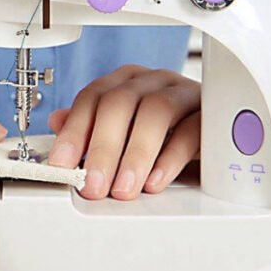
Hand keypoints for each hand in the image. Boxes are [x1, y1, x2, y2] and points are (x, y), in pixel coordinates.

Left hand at [48, 65, 199, 199]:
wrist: (215, 135)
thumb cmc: (164, 133)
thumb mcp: (124, 132)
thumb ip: (91, 127)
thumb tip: (56, 121)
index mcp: (126, 82)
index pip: (93, 97)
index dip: (74, 131)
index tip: (61, 164)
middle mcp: (153, 81)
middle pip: (120, 102)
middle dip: (102, 147)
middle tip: (93, 185)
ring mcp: (184, 93)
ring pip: (156, 110)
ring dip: (135, 154)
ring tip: (123, 188)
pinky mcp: (211, 113)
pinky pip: (192, 129)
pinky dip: (170, 158)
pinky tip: (155, 181)